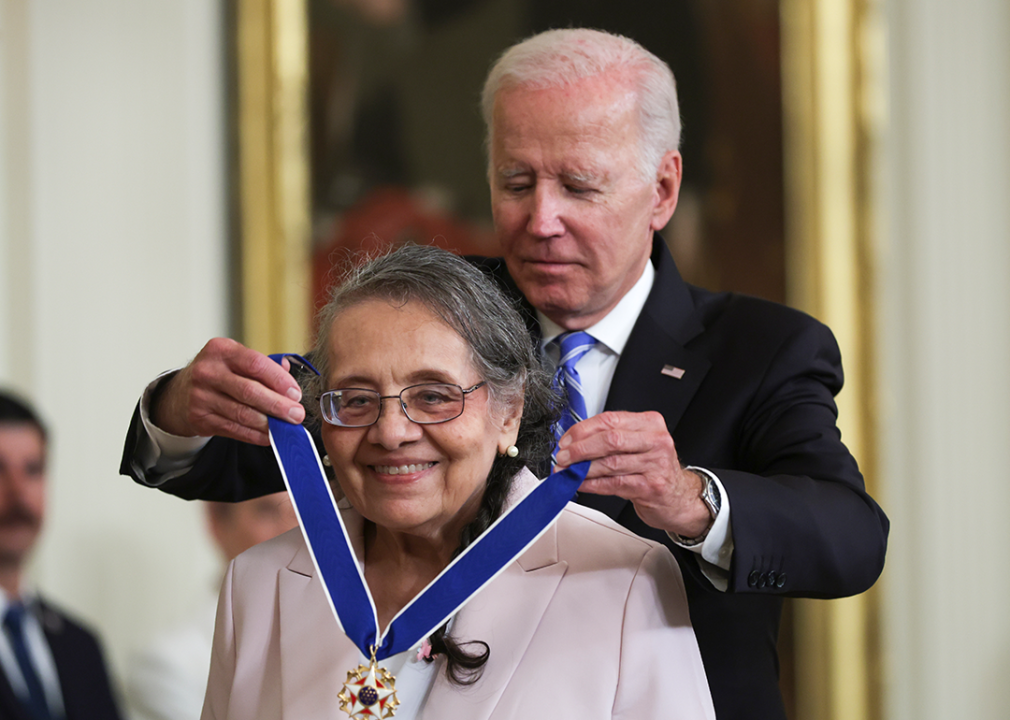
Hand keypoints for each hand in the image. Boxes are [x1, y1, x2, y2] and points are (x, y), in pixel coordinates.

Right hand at [150, 338, 305, 444]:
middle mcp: (208, 371)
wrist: (180, 393)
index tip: (295, 393)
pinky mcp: (200, 418)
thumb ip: (263, 364)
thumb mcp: (235, 360)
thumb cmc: (218, 374)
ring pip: (242, 413)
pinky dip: (254, 435)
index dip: (279, 380)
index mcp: (221, 350)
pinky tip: (269, 436)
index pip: (255, 363)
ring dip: (269, 424)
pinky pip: (233, 429)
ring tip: (287, 428)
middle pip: (249, 391)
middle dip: (278, 405)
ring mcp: (201, 396)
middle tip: (297, 415)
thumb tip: (288, 371)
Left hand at [553, 411, 712, 536]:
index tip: (566, 440)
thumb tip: (574, 441)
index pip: (610, 420)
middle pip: (610, 440)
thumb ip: (612, 438)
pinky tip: (580, 483)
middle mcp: (656, 441)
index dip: (583, 430)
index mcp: (650, 423)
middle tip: (562, 456)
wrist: (679, 497)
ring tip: (567, 471)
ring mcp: (655, 464)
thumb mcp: (640, 444)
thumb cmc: (654, 468)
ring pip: (610, 463)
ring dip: (582, 468)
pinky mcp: (650, 487)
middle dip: (580, 449)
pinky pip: (613, 484)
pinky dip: (592, 484)